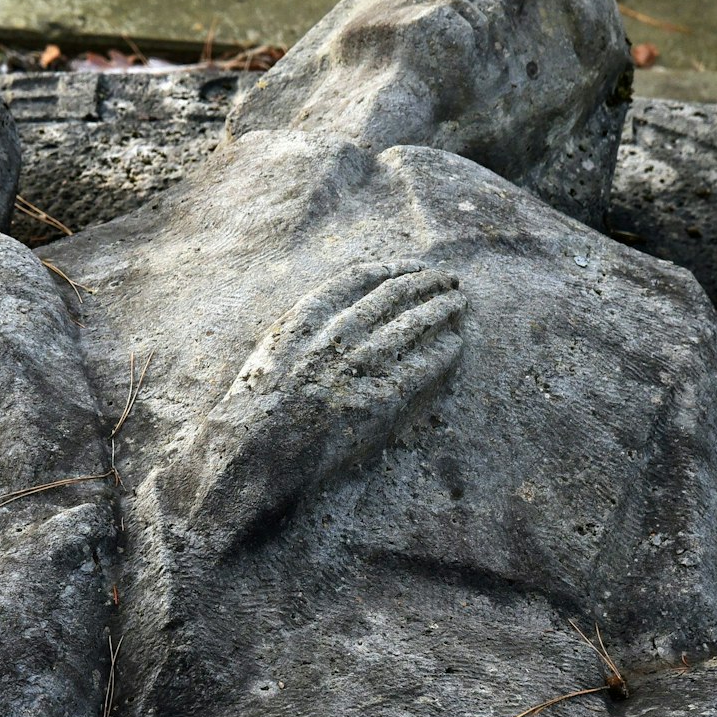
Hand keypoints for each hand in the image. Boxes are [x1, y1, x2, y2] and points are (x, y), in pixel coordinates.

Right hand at [171, 261, 466, 549]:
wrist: (256, 450)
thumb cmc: (260, 404)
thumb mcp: (274, 347)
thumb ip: (307, 323)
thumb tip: (345, 308)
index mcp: (309, 314)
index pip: (363, 276)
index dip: (396, 268)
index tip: (415, 267)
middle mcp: (337, 332)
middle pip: (395, 294)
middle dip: (427, 282)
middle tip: (449, 278)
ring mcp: (360, 364)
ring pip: (414, 323)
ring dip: (442, 308)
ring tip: (460, 302)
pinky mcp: (380, 397)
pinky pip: (424, 365)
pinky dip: (444, 350)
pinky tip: (457, 342)